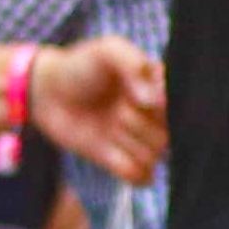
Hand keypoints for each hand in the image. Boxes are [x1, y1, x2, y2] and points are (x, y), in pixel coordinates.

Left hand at [30, 38, 166, 184]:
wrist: (46, 92)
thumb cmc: (81, 66)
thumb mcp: (108, 51)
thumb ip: (132, 64)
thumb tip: (153, 100)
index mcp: (163, 90)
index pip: (182, 109)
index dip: (161, 107)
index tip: (136, 97)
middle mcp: (158, 118)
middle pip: (169, 137)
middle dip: (137, 124)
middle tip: (116, 109)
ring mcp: (141, 141)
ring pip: (155, 157)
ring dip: (128, 144)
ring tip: (109, 126)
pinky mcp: (124, 162)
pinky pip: (141, 177)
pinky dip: (126, 167)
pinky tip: (108, 150)